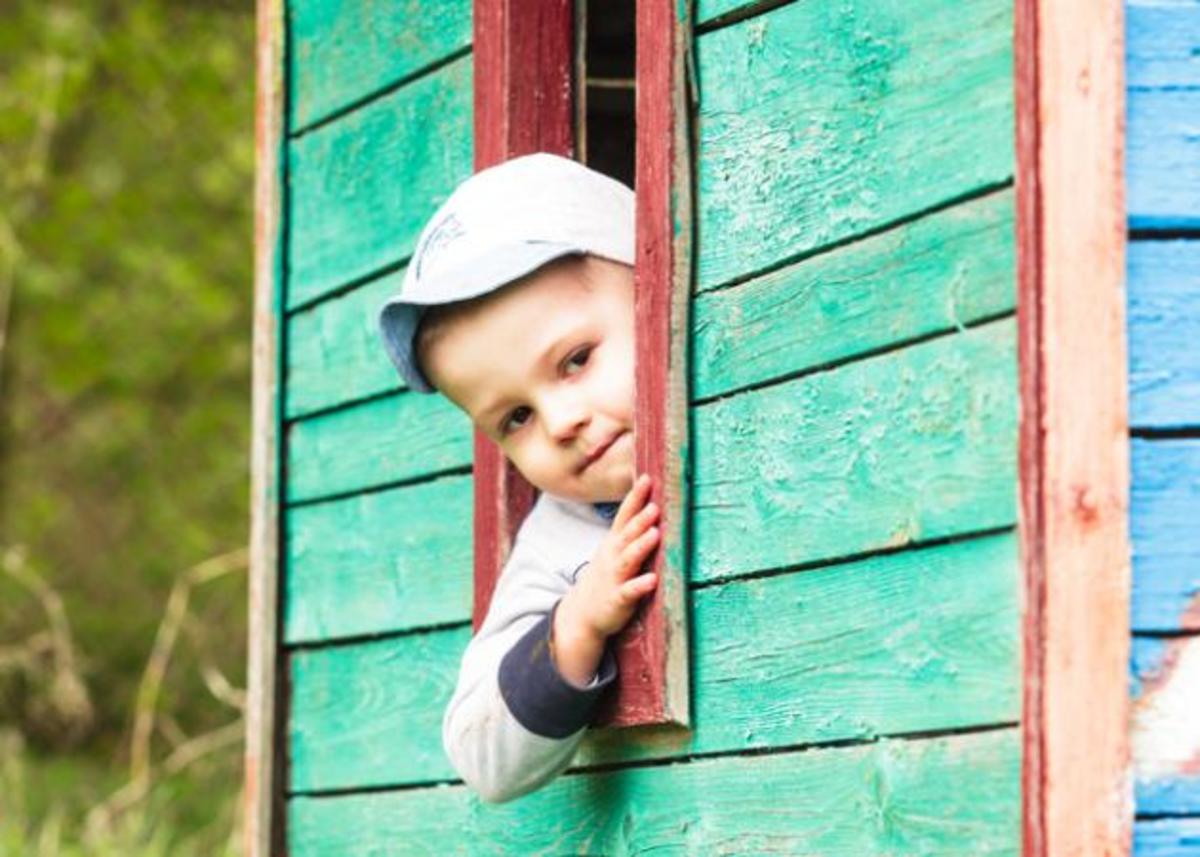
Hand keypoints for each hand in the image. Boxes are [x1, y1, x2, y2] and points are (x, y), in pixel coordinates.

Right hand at [554, 474, 660, 684]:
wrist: (581, 614)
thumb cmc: (606, 577)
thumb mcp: (614, 551)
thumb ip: (631, 531)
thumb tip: (651, 506)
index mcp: (614, 543)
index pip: (624, 516)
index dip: (635, 498)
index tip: (647, 479)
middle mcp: (613, 557)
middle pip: (627, 534)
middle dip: (640, 519)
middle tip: (655, 505)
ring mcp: (614, 578)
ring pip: (628, 560)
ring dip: (641, 546)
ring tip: (655, 534)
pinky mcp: (617, 600)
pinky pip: (629, 592)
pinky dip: (640, 585)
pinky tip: (652, 580)